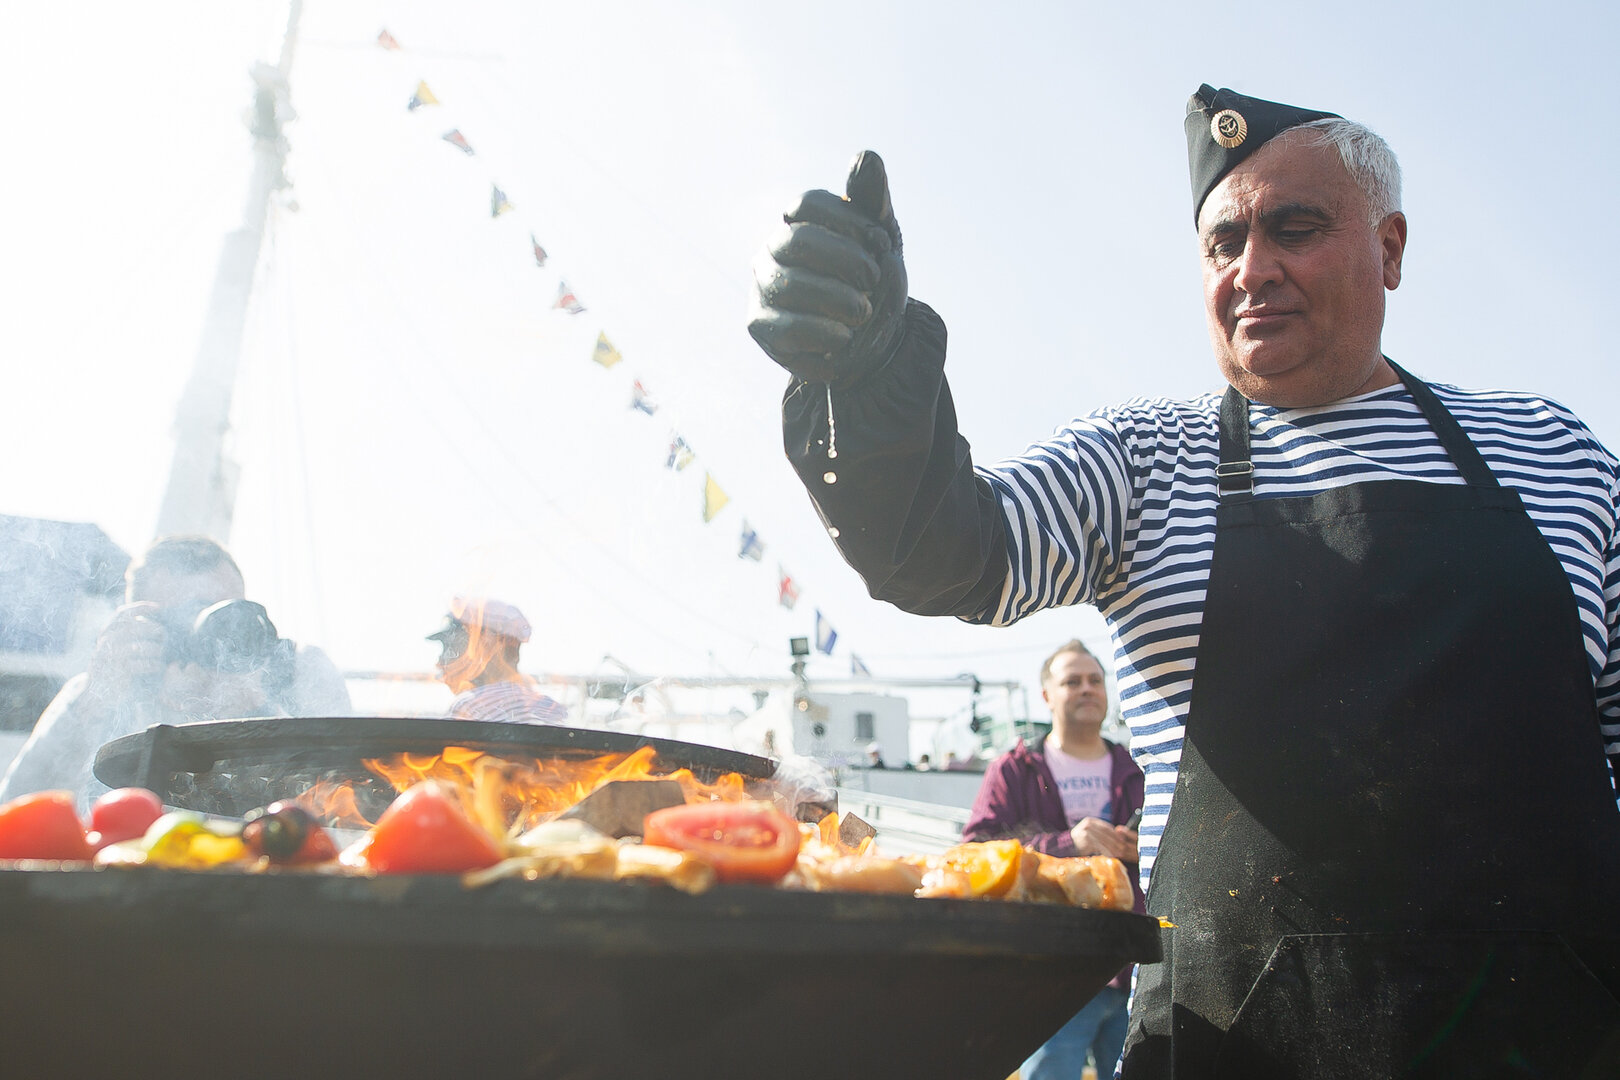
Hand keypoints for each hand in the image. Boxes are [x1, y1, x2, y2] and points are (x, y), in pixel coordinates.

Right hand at [84, 603, 170, 702]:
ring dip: (156, 650)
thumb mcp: (118, 646)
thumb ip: (130, 632)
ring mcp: (109, 658)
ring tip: (160, 654)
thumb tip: (152, 614)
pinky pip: (142, 665)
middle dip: (154, 630)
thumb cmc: (115, 666)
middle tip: (164, 636)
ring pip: (140, 647)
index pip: (122, 613)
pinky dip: (154, 665)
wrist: (97, 693)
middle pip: (136, 628)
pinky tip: (158, 667)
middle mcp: (105, 643)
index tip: (159, 607)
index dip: (141, 607)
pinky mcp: (117, 673)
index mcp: (106, 633)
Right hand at [747, 150, 907, 386]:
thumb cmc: (872, 283)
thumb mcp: (882, 241)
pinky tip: (844, 340)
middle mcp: (771, 250)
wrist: (873, 342)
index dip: (847, 220)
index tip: (879, 243)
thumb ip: (873, 201)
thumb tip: (866, 156)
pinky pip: (785, 328)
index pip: (808, 204)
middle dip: (845, 261)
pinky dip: (823, 335)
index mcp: (798, 222)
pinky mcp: (759, 326)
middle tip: (874, 280)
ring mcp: (761, 287)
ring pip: (790, 285)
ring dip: (837, 301)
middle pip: (798, 242)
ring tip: (863, 314)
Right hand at [1070, 816, 1136, 860]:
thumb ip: (1099, 833)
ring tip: (1118, 853)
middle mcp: (1088, 824)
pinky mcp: (1085, 840)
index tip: (1122, 840)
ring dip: (1112, 848)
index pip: (1106, 826)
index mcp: (1090, 821)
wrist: (1065, 846)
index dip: (1115, 834)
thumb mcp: (1088, 832)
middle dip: (1115, 841)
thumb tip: (1116, 838)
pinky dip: (1106, 851)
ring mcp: (1086, 831)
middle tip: (1123, 848)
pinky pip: (1099, 846)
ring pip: (1104, 840)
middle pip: (1106, 833)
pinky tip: (1110, 855)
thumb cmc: (1079, 841)